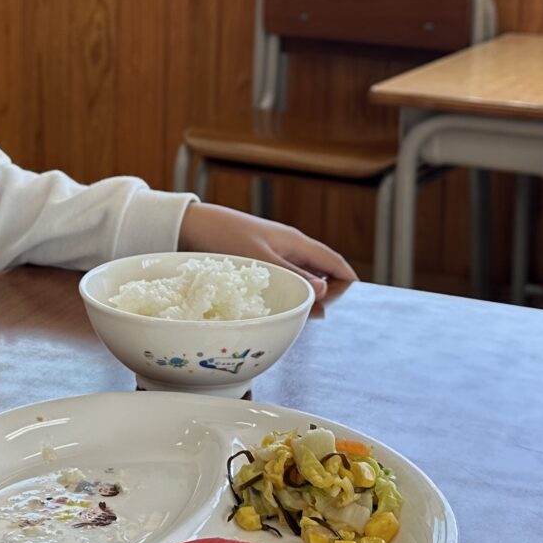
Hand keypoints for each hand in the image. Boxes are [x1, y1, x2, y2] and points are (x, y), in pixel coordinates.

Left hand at [177, 204, 355, 300]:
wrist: (195, 225)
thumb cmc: (226, 237)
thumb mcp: (261, 261)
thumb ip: (293, 275)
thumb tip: (324, 292)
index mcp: (297, 243)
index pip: (335, 263)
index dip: (346, 284)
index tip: (347, 306)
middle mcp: (292, 247)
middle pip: (324, 272)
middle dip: (329, 294)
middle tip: (323, 318)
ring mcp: (277, 254)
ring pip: (305, 276)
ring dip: (308, 295)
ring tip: (306, 317)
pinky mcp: (263, 261)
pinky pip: (288, 279)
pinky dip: (291, 292)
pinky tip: (283, 307)